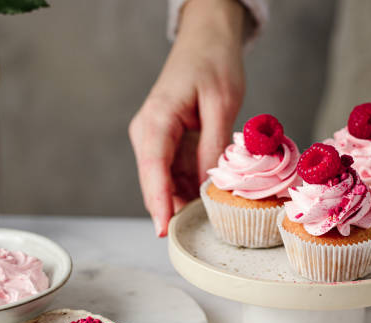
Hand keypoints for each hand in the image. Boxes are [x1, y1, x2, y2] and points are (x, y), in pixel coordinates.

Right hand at [129, 0, 246, 236]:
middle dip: (171, 208)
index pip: (153, 167)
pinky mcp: (168, 142)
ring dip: (182, 201)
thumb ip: (212, 143)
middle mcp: (148, 132)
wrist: (206, 40)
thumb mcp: (222, 103)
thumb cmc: (213, 63)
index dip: (158, 201)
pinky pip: (175, 172)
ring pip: (164, 181)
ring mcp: (156, 138)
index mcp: (157, 119)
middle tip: (196, 234)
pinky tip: (207, 199)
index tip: (163, 230)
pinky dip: (189, 187)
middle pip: (154, 180)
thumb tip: (207, 184)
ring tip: (207, 220)